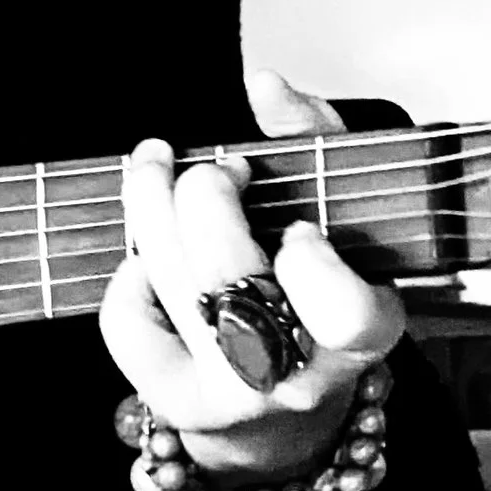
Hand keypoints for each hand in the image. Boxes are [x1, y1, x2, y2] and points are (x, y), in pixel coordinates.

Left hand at [99, 69, 404, 482]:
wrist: (281, 405)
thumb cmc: (310, 288)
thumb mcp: (337, 209)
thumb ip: (312, 138)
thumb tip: (266, 85)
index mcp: (363, 331)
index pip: (344, 311)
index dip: (312, 260)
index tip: (296, 223)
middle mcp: (302, 373)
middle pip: (233, 279)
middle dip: (205, 199)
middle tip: (211, 169)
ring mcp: (237, 394)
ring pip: (177, 288)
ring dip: (151, 208)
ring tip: (154, 166)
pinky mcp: (178, 401)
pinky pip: (130, 322)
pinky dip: (128, 275)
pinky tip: (148, 255)